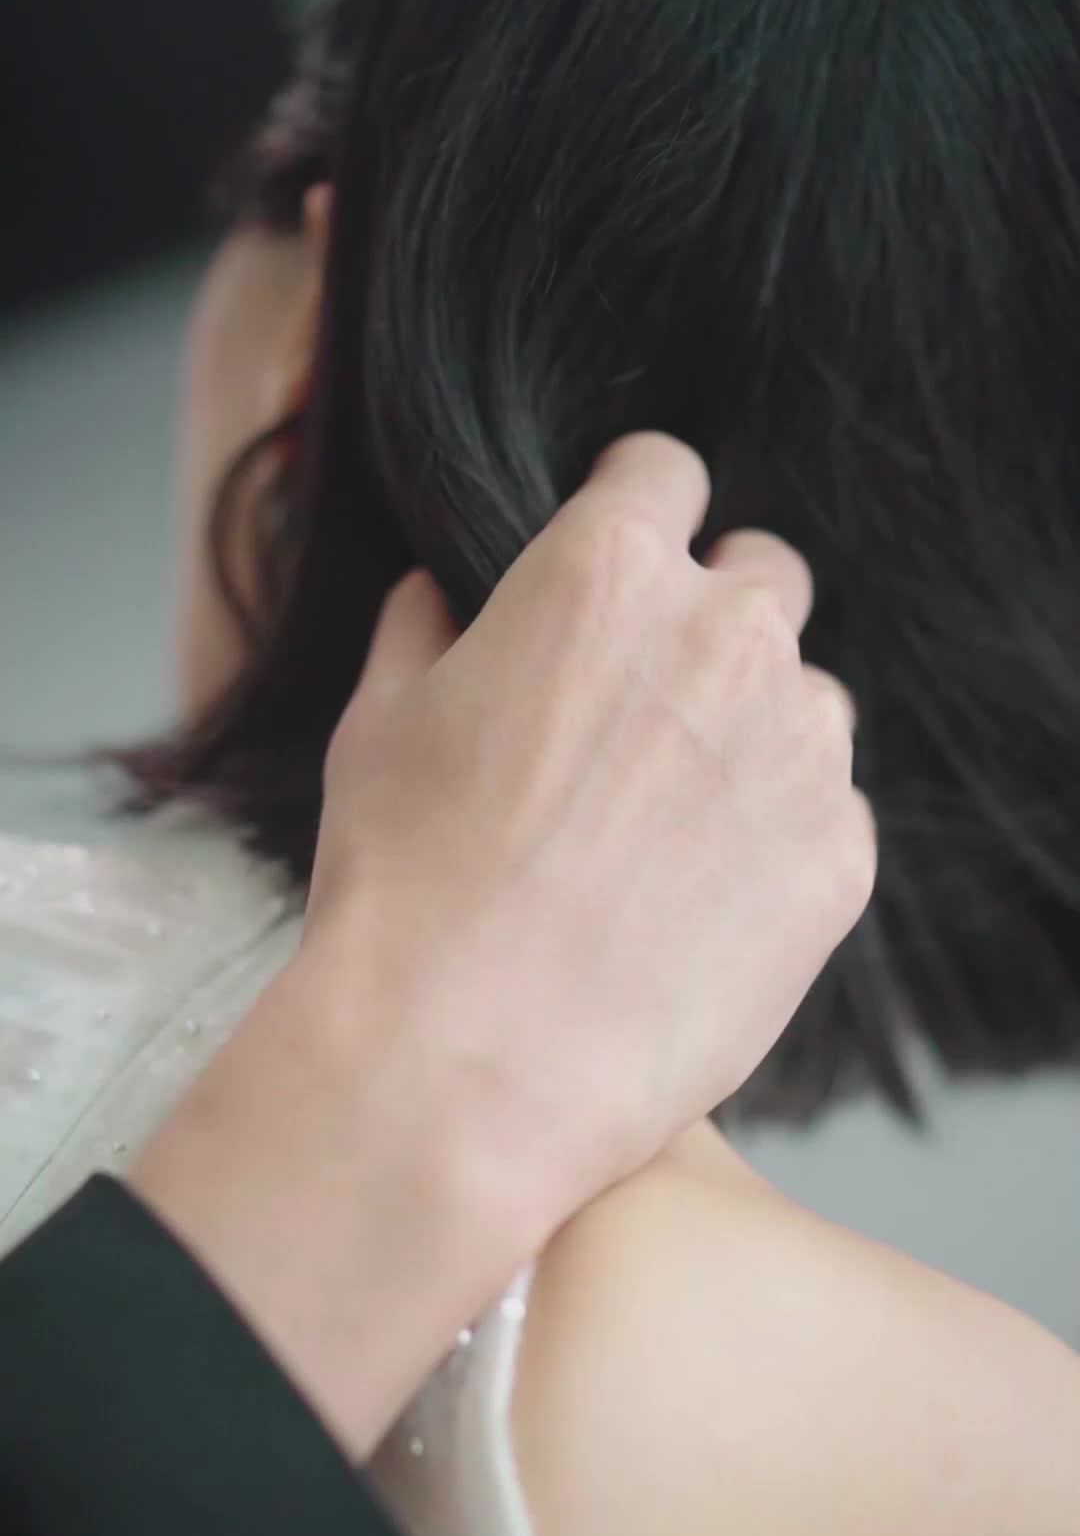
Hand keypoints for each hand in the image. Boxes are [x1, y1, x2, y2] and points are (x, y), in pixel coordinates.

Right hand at [302, 431, 874, 1231]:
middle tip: (646, 713)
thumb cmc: (406, 889)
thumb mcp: (380, 728)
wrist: (470, 1065)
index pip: (667, 471)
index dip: (636, 515)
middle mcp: (728, 636)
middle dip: (713, 620)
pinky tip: (699, 905)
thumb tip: (441, 594)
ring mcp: (801, 748)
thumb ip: (425, 632)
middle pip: (761, 576)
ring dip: (754, 734)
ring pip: (805, 700)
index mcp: (607, 572)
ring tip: (667, 833)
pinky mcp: (841, 857)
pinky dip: (779, 838)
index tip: (622, 573)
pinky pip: (829, 811)